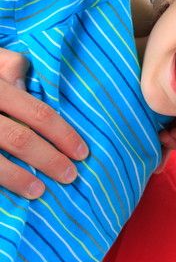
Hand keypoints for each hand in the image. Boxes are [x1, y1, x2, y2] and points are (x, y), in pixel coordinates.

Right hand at [0, 48, 87, 198]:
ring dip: (17, 179)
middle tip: (69, 176)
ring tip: (38, 191)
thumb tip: (26, 86)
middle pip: (18, 139)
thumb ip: (9, 67)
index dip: (63, 135)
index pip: (38, 113)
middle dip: (48, 160)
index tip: (82, 152)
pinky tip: (5, 194)